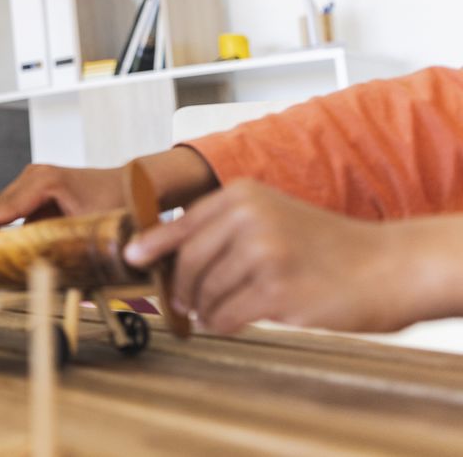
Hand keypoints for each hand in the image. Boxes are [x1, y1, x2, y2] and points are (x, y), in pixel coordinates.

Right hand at [0, 164, 127, 240]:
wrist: (127, 185)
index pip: (11, 204)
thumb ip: (72, 248)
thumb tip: (59, 281)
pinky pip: (9, 209)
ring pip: (0, 205)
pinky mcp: (32, 191)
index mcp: (47, 180)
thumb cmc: (115, 203)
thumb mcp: (93, 226)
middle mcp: (35, 175)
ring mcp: (32, 180)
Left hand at [124, 180, 407, 333]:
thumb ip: (225, 229)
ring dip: (206, 309)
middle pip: (188, 263)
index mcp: (243, 195)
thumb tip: (169, 256)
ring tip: (218, 312)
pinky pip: (227, 315)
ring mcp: (264, 254)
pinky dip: (223, 323)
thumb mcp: (272, 216)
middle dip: (182, 288)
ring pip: (206, 292)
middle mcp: (250, 218)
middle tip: (184, 304)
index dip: (152, 245)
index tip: (132, 259)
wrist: (386, 266)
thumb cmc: (326, 246)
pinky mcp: (277, 291)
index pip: (182, 224)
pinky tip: (233, 321)